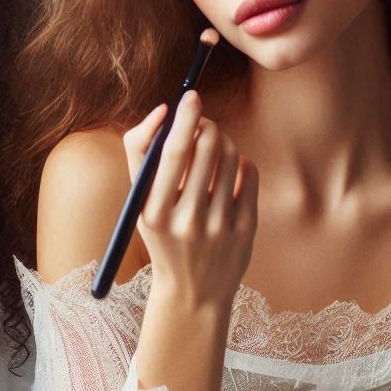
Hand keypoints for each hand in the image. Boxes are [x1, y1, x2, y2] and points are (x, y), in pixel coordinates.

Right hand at [122, 90, 257, 307]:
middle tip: (204, 124)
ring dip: (224, 141)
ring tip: (216, 149)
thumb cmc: (163, 238)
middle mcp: (186, 220)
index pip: (171, 151)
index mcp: (153, 212)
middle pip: (206, 146)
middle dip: (207, 125)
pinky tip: (232, 172)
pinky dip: (241, 163)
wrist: (192, 293)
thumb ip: (142, 157)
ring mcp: (219, 226)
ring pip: (231, 156)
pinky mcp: (245, 229)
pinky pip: (250, 173)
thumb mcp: (141, 205)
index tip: (191, 97)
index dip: (184, 117)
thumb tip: (162, 112)